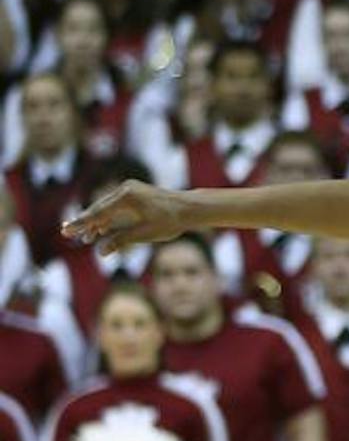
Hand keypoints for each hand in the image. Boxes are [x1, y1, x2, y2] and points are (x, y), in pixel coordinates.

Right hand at [63, 180, 190, 257]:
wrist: (189, 208)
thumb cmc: (171, 221)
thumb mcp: (145, 233)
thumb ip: (122, 240)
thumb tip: (101, 251)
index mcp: (127, 198)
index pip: (98, 213)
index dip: (81, 224)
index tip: (67, 232)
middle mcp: (125, 189)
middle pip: (98, 209)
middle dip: (84, 223)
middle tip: (66, 233)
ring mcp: (129, 189)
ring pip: (106, 207)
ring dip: (96, 222)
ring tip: (84, 237)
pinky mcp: (134, 192)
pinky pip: (115, 206)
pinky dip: (108, 217)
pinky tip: (100, 230)